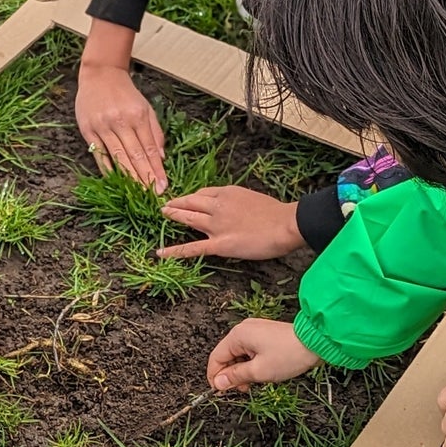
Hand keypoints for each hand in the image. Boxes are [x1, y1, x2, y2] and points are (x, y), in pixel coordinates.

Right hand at [75, 63, 167, 191]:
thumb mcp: (146, 107)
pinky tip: (115, 181)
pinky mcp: (88, 129)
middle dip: (145, 177)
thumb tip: (161, 158)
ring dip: (128, 177)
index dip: (157, 169)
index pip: (150, 148)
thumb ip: (155, 132)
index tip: (163, 185)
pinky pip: (99, 154)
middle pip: (135, 155)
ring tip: (137, 193)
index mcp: (138, 116)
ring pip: (118, 156)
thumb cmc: (125, 93)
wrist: (100, 74)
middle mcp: (121, 121)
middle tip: (152, 195)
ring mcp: (103, 126)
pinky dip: (107, 169)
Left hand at [160, 186, 305, 261]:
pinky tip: (160, 253)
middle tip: (165, 203)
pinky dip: (174, 251)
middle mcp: (217, 206)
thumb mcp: (253, 198)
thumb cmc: (277, 213)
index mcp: (227, 193)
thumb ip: (239, 202)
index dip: (193, 197)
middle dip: (177, 202)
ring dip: (173, 215)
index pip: (204, 193)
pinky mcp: (218, 244)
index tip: (188, 199)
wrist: (285, 224)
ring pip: (188, 218)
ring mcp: (216, 225)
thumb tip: (235, 209)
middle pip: (191, 202)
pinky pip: (192, 248)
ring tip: (162, 214)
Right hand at [207, 318, 320, 392]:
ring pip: (240, 354)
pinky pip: (251, 351)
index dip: (215, 377)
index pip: (216, 358)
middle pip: (227, 356)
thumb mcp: (259, 371)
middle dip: (232, 375)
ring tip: (255, 383)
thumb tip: (218, 383)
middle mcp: (244, 329)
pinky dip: (252, 363)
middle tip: (242, 390)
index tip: (220, 392)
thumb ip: (235, 377)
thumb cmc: (289, 355)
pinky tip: (262, 373)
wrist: (316, 342)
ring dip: (243, 370)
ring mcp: (255, 330)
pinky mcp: (265, 334)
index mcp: (238, 336)